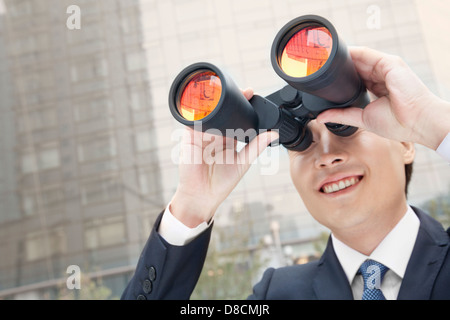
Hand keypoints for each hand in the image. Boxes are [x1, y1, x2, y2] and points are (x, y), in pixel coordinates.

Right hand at [170, 88, 278, 226]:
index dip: (243, 105)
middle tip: (243, 90)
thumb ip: (256, 147)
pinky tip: (204, 105)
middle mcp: (215, 134)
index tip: (251, 93)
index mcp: (228, 138)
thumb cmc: (222, 182)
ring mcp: (202, 134)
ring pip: (209, 113)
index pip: (236, 117)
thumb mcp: (243, 163)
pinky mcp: (190, 137)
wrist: (202, 196)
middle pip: (223, 111)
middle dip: (231, 99)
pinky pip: (192, 121)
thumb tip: (274, 134)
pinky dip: (196, 112)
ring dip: (215, 102)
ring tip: (225, 92)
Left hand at [317, 46, 449, 149]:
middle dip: (338, 67)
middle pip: (355, 67)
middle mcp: (381, 76)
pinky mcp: (389, 63)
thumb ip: (342, 116)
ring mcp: (385, 68)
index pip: (354, 78)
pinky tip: (338, 54)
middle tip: (318, 67)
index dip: (339, 77)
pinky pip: (367, 54)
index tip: (322, 78)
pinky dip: (352, 53)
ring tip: (324, 59)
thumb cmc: (398, 123)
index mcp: (376, 88)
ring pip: (359, 58)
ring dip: (342, 58)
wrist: (417, 121)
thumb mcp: (362, 119)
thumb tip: (321, 117)